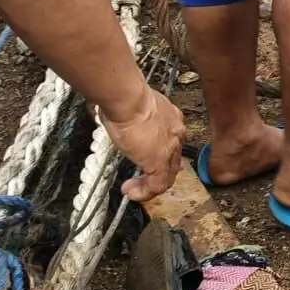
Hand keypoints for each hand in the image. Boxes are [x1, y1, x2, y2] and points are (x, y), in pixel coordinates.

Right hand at [99, 86, 184, 202]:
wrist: (128, 100)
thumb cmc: (125, 97)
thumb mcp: (133, 106)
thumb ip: (131, 115)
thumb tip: (114, 115)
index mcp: (170, 117)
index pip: (171, 141)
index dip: (161, 153)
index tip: (146, 159)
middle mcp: (175, 132)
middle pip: (173, 159)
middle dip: (158, 172)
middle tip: (142, 180)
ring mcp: (170, 148)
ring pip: (168, 175)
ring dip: (148, 186)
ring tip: (132, 189)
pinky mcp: (160, 161)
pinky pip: (157, 185)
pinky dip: (144, 192)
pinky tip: (131, 192)